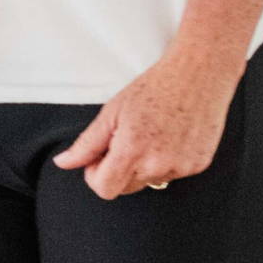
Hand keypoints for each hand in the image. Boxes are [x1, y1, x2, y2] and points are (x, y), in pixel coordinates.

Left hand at [53, 43, 240, 198]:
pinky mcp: (198, 165)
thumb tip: (63, 163)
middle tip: (124, 139)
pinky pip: (172, 174)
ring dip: (143, 166)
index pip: (104, 189)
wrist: (198, 73)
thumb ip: (86, 144)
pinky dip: (165, 161)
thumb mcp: (112, 112)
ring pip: (149, 182)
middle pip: (125, 189)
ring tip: (151, 134)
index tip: (99, 157)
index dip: (95, 175)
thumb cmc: (154, 87)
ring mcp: (181, 167)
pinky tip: (169, 136)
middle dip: (117, 170)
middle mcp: (158, 164)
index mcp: (132, 151)